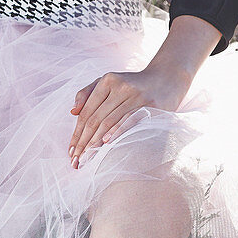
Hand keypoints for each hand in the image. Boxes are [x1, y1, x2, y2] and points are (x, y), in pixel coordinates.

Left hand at [67, 63, 191, 168]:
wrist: (167, 78)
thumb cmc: (132, 84)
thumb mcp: (109, 82)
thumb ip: (87, 93)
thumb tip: (72, 112)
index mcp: (107, 80)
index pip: (87, 111)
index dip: (77, 132)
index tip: (71, 151)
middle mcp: (119, 86)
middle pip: (95, 118)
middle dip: (83, 141)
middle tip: (76, 160)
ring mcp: (135, 95)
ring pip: (109, 121)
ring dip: (96, 142)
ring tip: (87, 157)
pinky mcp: (149, 105)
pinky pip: (128, 121)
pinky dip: (116, 132)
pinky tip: (105, 144)